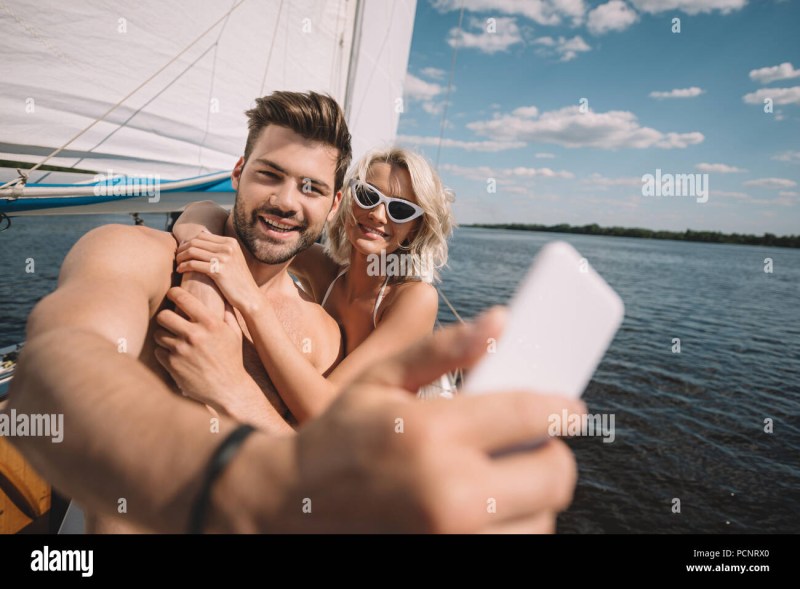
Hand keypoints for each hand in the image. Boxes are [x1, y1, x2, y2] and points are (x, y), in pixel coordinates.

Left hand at [153, 287, 250, 413]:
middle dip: (166, 317)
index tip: (172, 294)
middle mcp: (194, 335)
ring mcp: (181, 350)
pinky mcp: (172, 365)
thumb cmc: (232, 360)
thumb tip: (224, 298)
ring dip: (164, 336)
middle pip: (163, 315)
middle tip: (170, 321)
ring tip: (173, 340)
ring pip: (158, 334)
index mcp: (210, 323)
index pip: (183, 298)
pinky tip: (175, 355)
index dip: (174, 293)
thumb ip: (228, 315)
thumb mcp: (235, 335)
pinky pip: (158, 351)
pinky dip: (164, 353)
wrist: (228, 389)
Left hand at [175, 232, 260, 312]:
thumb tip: (203, 233)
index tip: (183, 250)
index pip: (203, 235)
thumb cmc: (238, 280)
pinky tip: (180, 271)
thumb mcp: (233, 259)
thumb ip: (220, 247)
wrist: (249, 296)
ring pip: (192, 251)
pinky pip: (194, 264)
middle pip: (196, 241)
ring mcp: (224, 258)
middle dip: (183, 248)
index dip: (189, 241)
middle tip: (177, 257)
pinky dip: (184, 266)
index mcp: (231, 242)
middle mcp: (228, 247)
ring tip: (177, 263)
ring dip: (181, 257)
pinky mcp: (219, 270)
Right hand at [225, 308, 584, 532]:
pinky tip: (485, 509)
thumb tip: (501, 322)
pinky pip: (517, 548)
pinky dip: (513, 527)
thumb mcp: (382, 381)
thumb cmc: (339, 438)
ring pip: (542, 520)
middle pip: (553, 474)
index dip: (562, 407)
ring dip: (533, 497)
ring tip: (500, 480)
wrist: (291, 508)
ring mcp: (455, 543)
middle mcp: (450, 494)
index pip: (532, 414)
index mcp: (432, 434)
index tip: (570, 408)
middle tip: (531, 445)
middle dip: (551, 454)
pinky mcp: (455, 568)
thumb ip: (443, 350)